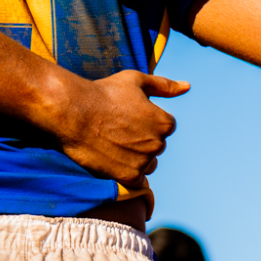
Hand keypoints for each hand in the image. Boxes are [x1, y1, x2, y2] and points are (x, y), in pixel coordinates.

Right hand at [51, 70, 188, 180]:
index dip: (145, 120)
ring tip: (114, 143)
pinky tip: (113, 158)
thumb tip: (188, 86)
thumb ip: (164, 85)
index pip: (165, 127)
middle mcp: (158, 144)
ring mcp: (143, 162)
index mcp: (165, 123)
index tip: (127, 115)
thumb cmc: (104, 93)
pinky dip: (127, 172)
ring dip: (136, 157)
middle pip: (156, 146)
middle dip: (142, 139)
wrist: (72, 112)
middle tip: (117, 128)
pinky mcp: (128, 177)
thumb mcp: (136, 81)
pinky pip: (137, 180)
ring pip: (148, 163)